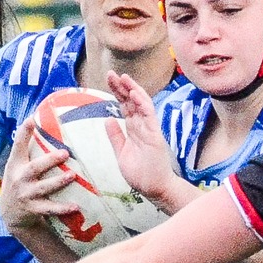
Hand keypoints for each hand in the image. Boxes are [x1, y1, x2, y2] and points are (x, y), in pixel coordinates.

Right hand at [0, 119, 80, 231]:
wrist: (9, 214)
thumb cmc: (20, 182)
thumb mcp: (17, 166)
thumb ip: (29, 150)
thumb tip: (43, 123)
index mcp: (16, 165)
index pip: (18, 146)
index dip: (24, 133)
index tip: (31, 119)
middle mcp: (19, 179)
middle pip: (34, 168)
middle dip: (49, 160)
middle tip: (65, 153)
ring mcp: (25, 195)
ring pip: (43, 188)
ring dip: (58, 181)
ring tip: (72, 175)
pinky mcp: (33, 209)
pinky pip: (49, 209)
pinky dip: (62, 208)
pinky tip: (76, 206)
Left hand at [102, 72, 184, 209]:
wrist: (154, 189)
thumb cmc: (141, 174)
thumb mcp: (121, 153)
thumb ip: (115, 136)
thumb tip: (107, 119)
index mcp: (134, 130)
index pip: (125, 106)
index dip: (117, 92)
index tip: (109, 80)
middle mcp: (142, 126)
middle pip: (131, 101)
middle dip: (121, 87)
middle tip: (111, 73)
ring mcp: (149, 129)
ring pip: (141, 104)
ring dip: (132, 89)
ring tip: (123, 77)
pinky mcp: (155, 135)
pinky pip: (149, 115)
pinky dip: (143, 103)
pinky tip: (134, 93)